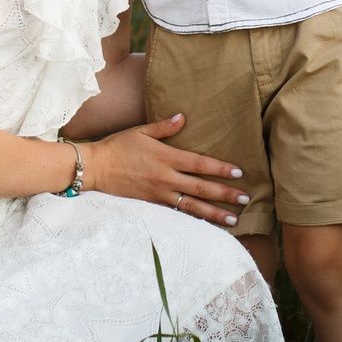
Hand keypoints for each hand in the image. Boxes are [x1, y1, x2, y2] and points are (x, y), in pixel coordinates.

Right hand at [87, 112, 250, 226]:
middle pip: (201, 189)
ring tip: (234, 220)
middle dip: (225, 195)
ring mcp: (159, 194)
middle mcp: (166, 178)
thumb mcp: (141, 131)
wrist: (96, 168)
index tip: (238, 172)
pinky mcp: (152, 204)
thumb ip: (164, 126)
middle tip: (245, 199)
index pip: (200, 165)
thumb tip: (183, 117)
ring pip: (192, 206)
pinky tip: (207, 225)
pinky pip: (177, 214)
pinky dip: (194, 220)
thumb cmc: (118, 146)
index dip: (220, 169)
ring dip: (214, 213)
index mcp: (167, 157)